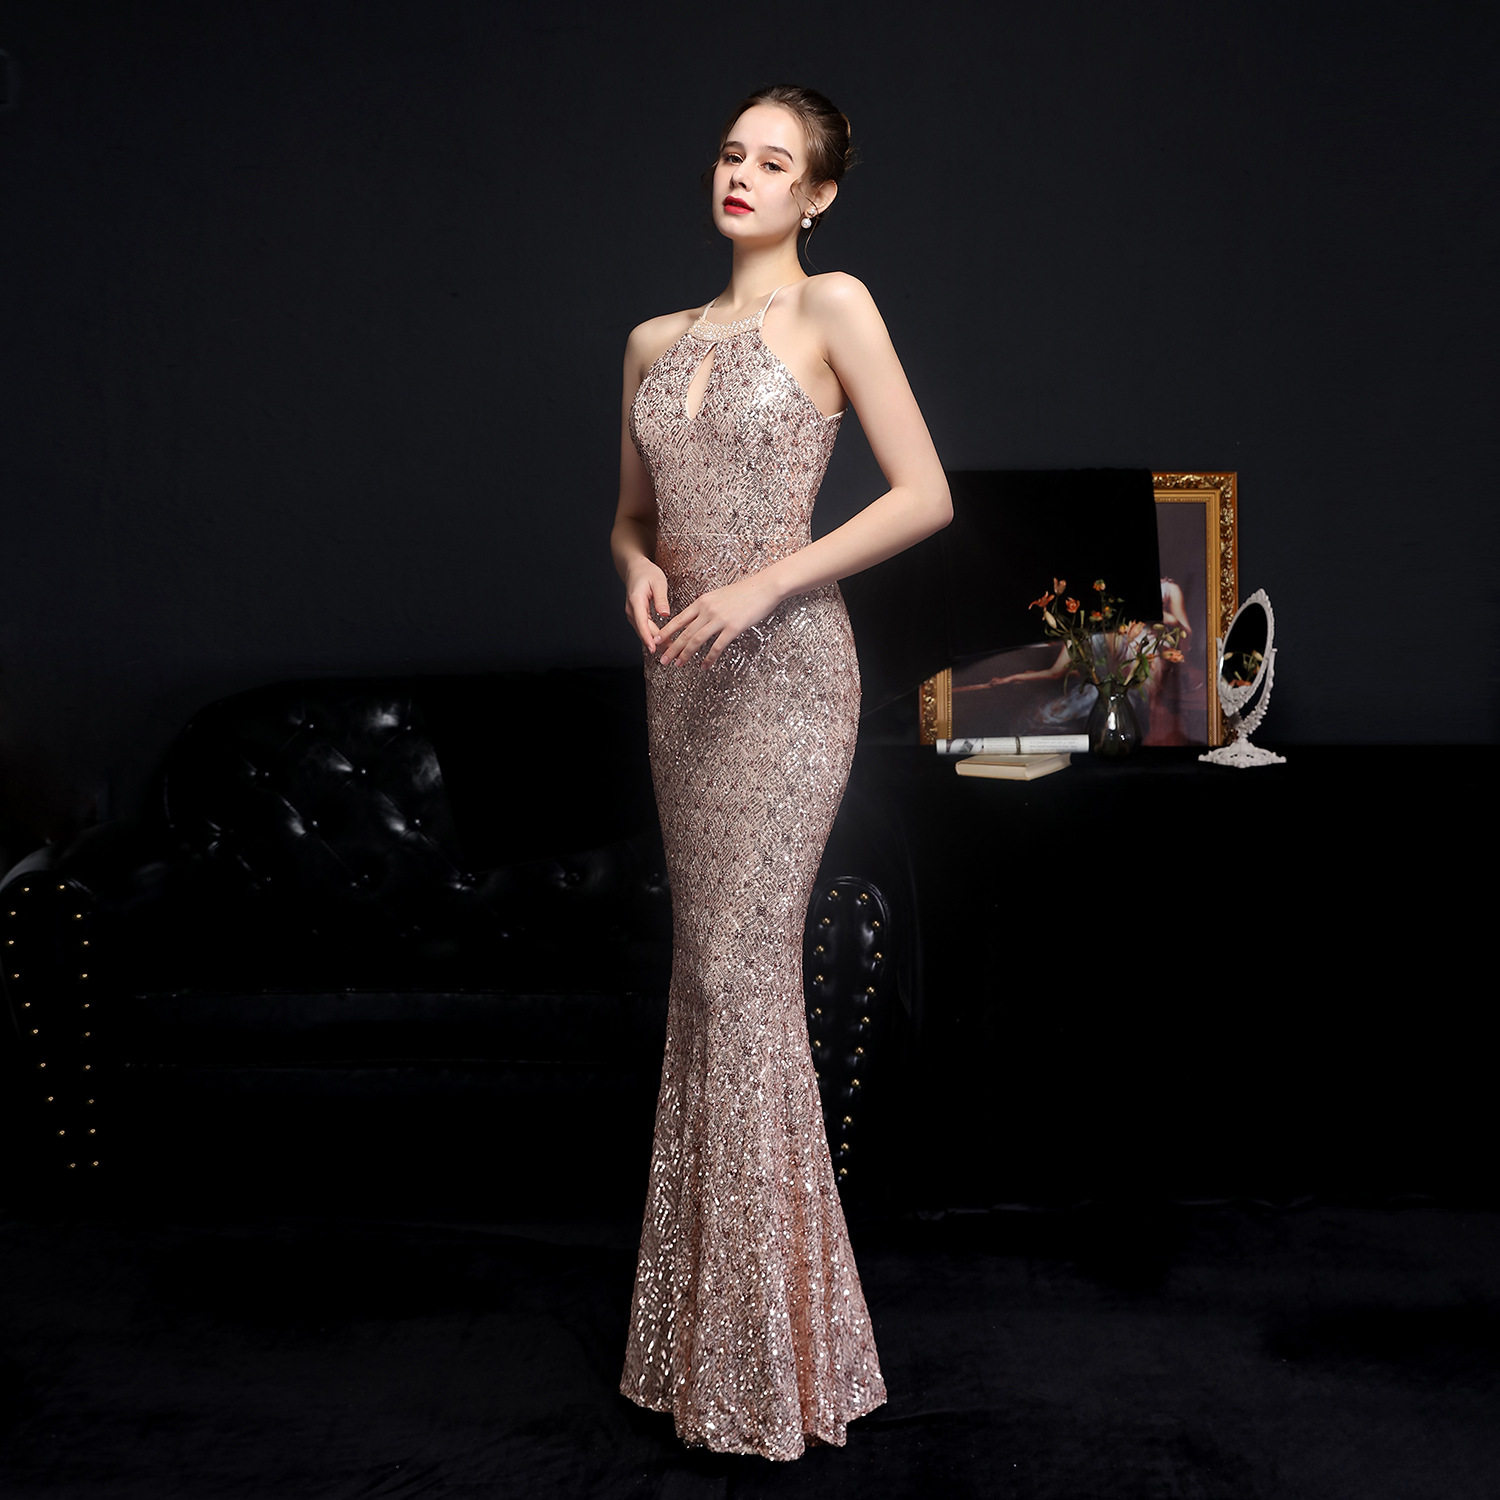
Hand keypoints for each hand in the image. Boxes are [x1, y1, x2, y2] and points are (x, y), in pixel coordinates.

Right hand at [625, 559, 669, 651]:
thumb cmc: (647, 573)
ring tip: (669, 652)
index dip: (648, 637)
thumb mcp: (658, 582)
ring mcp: (633, 615)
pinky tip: (664, 643)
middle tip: (670, 654)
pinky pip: (645, 629)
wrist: (635, 569)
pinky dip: (653, 637)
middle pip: (643, 631)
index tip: (654, 648)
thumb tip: (664, 614)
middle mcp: (632, 610)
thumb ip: (661, 599)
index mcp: (636, 601)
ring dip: (655, 642)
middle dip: (656, 644)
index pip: (642, 622)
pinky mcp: (637, 617)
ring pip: (644, 632)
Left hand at [655, 572, 784, 668]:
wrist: (764, 587)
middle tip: (663, 660)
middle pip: (684, 633)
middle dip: (671, 648)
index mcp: (702, 602)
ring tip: (678, 665)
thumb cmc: (744, 592)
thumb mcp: (719, 595)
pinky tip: (705, 666)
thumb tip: (697, 618)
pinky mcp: (733, 627)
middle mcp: (707, 610)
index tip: (656, 641)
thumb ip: (707, 606)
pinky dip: (709, 658)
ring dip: (686, 655)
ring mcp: (720, 619)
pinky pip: (717, 646)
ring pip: (696, 640)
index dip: (666, 632)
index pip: (679, 619)